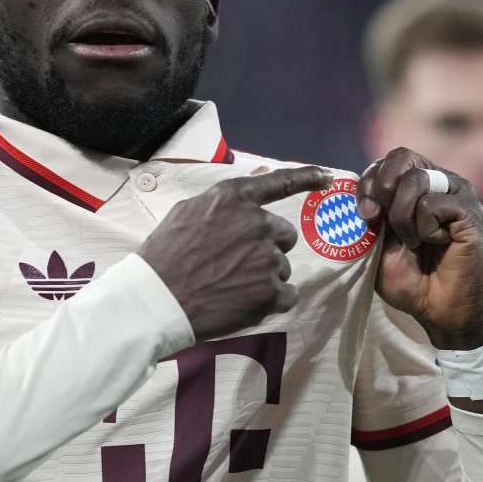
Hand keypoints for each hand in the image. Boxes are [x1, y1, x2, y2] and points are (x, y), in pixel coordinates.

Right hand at [138, 166, 332, 340]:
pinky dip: (270, 302)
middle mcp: (257, 223)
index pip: (280, 182)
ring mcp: (266, 257)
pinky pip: (287, 295)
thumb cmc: (164, 255)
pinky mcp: (271, 291)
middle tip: (235, 265)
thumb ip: (224, 202)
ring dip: (263, 278)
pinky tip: (242, 304)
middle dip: (266, 249)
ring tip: (229, 287)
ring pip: (282, 268)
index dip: (306, 177)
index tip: (326, 177)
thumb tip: (253, 186)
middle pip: (283, 236)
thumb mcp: (187, 212)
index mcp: (235, 199)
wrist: (156, 299)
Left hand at [358, 148, 482, 350]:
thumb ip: (367, 216)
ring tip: (413, 242)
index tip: (364, 215)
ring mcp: (459, 194)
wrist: (440, 311)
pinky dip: (425, 229)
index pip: (389, 160)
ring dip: (402, 217)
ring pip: (416, 180)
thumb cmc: (409, 279)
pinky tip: (438, 243)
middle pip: (402, 156)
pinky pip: (433, 205)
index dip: (368, 182)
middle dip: (381, 188)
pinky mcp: (470, 212)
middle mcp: (440, 181)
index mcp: (417, 185)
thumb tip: (352, 193)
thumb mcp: (375, 244)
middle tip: (378, 221)